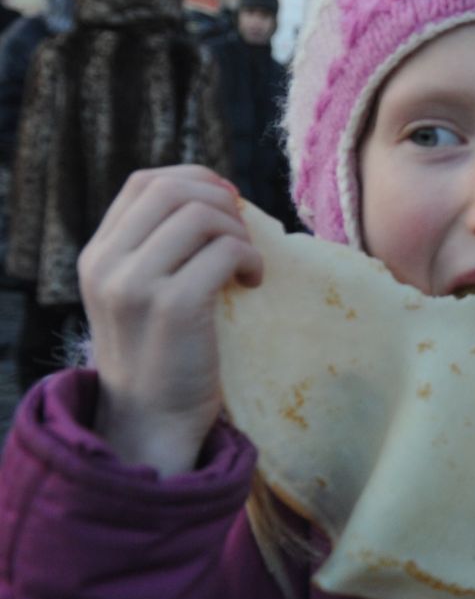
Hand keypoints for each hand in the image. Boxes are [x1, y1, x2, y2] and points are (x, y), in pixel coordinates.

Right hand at [78, 166, 263, 476]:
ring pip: (201, 215)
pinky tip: (252, 282)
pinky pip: (225, 251)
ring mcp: (135, 285)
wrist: (151, 419)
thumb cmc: (162, 352)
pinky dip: (250, 259)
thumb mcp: (140, 292)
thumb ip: (159, 247)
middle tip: (242, 237)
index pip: (144, 183)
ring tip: (246, 264)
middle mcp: (107, 264)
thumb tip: (219, 193)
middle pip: (174, 190)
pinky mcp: (173, 306)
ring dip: (239, 232)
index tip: (228, 203)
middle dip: (221, 202)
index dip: (195, 180)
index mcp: (98, 255)